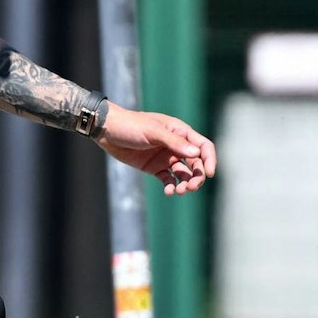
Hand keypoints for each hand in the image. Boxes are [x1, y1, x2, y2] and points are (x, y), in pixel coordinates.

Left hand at [97, 105, 217, 195]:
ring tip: (180, 191)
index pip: (203, 147)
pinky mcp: (155, 168)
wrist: (108, 131)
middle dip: (197, 177)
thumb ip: (175, 143)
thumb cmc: (131, 125)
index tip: (209, 174)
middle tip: (191, 187)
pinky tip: (168, 192)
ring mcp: (166, 157)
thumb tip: (196, 155)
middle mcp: (176, 146)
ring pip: (184, 174)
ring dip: (185, 184)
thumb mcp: (153, 132)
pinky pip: (168, 180)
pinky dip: (171, 187)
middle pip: (196, 164)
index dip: (209, 160)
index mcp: (180, 132)